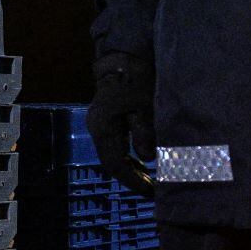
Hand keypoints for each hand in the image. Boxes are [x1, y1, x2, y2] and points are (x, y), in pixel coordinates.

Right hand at [87, 53, 156, 198]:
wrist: (125, 58)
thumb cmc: (137, 80)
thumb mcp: (146, 105)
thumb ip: (145, 131)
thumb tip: (148, 158)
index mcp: (104, 126)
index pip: (114, 163)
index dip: (132, 180)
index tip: (150, 191)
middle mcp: (98, 128)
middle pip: (111, 162)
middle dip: (132, 177)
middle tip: (153, 189)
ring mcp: (100, 124)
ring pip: (113, 155)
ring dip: (131, 168)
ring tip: (150, 180)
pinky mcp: (107, 121)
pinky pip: (116, 146)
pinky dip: (129, 157)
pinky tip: (143, 162)